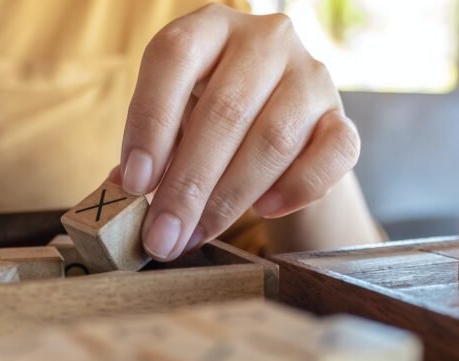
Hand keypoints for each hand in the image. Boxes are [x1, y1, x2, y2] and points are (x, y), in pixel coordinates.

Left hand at [112, 4, 360, 260]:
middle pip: (225, 110)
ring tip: (197, 235)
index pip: (174, 58)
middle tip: (162, 236)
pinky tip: (266, 210)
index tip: (135, 183)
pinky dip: (297, 188)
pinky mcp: (342, 118)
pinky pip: (331, 155)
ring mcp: (311, 76)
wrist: (281, 125)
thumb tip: (116, 197)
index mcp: (211, 26)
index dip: (150, 122)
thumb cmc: (212, 122)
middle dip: (188, 184)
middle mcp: (266, 40)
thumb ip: (149, 153)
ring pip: (274, 139)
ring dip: (230, 199)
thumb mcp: (174, 123)